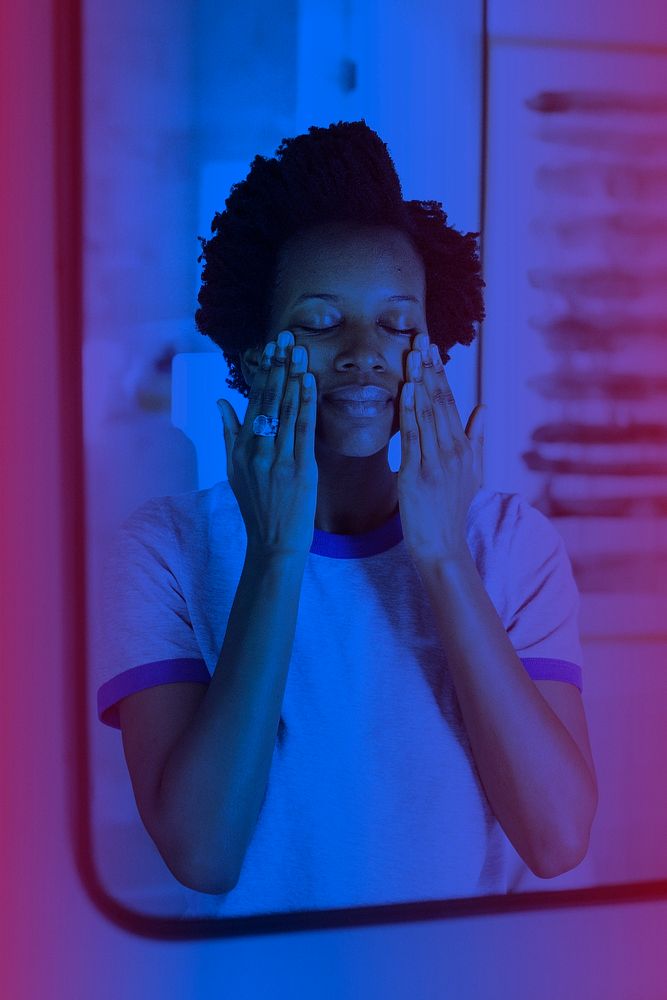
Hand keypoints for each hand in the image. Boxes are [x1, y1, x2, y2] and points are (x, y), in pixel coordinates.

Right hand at [217, 330, 318, 557]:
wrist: (273, 542)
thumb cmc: (257, 506)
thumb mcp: (233, 470)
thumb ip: (228, 433)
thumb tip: (221, 401)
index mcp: (241, 448)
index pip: (254, 401)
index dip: (263, 372)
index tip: (270, 347)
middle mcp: (257, 450)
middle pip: (269, 400)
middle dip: (279, 366)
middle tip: (287, 337)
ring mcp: (278, 459)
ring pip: (286, 410)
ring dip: (294, 377)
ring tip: (300, 351)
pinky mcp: (300, 469)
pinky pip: (302, 430)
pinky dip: (306, 404)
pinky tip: (308, 382)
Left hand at [397, 333, 485, 564]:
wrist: (442, 543)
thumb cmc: (451, 509)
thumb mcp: (471, 471)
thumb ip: (476, 438)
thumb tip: (483, 408)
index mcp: (464, 448)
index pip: (451, 402)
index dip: (441, 374)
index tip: (432, 350)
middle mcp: (453, 451)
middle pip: (440, 402)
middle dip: (429, 369)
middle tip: (421, 339)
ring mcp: (435, 461)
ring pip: (426, 413)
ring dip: (419, 381)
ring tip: (412, 354)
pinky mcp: (416, 473)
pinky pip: (413, 435)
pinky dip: (410, 410)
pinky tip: (408, 388)